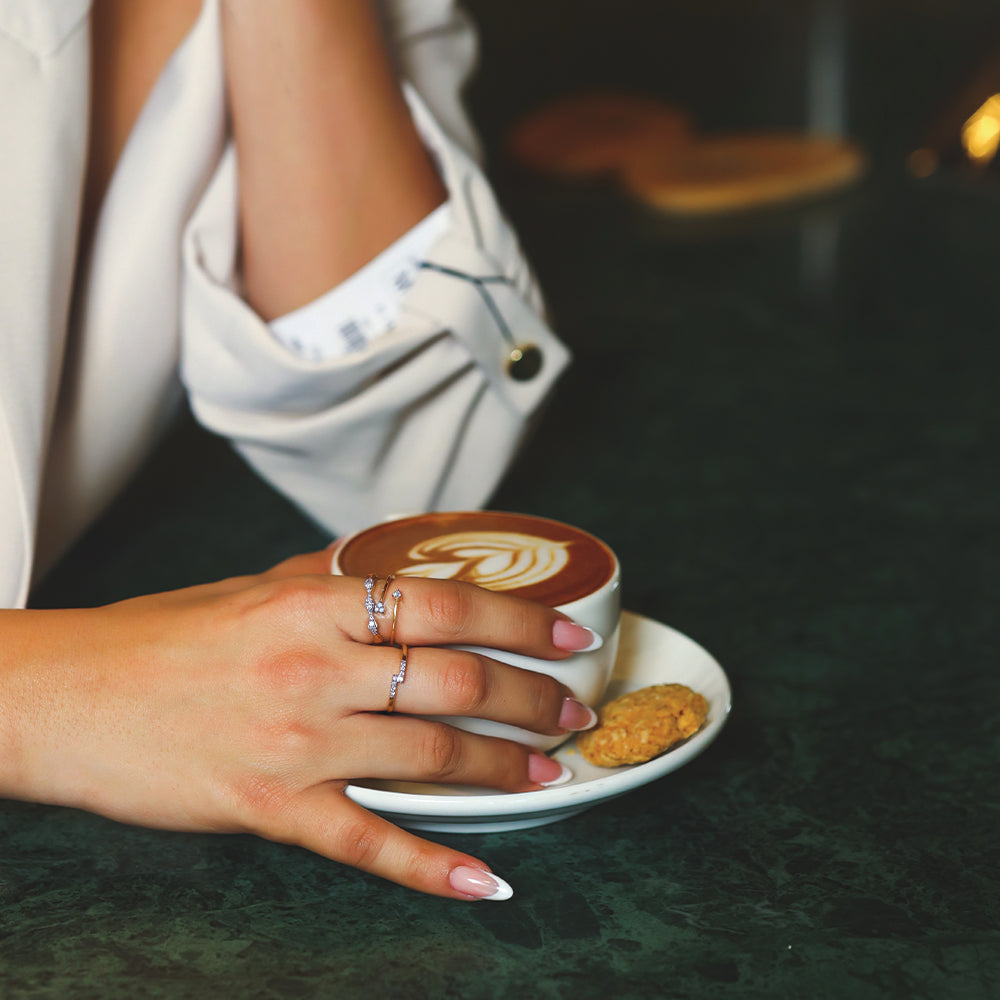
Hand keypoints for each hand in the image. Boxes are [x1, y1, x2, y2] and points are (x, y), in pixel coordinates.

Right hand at [0, 551, 597, 898]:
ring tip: (550, 771)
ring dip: (504, 767)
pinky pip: (367, 839)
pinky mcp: (271, 807)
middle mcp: (316, 667)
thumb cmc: (161, 638)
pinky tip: (483, 877)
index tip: (569, 637)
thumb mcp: (249, 587)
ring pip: (430, 756)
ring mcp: (297, 741)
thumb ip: (326, 578)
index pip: (445, 605)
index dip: (521, 620)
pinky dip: (431, 863)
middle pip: (454, 681)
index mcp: (314, 603)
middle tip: (573, 711)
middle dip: (530, 698)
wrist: (72, 697)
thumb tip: (386, 565)